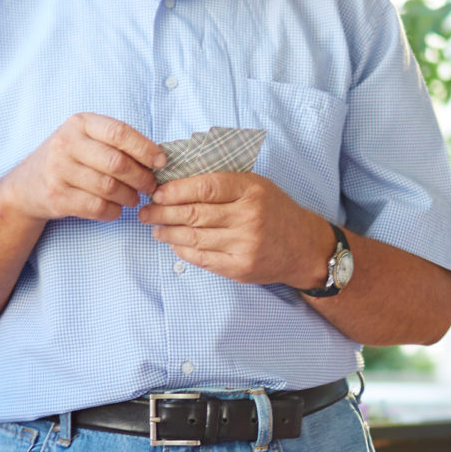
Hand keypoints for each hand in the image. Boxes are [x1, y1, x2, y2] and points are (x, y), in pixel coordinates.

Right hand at [5, 114, 161, 222]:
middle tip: (150, 186)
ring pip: (109, 188)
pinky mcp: (57, 196)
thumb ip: (115, 143)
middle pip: (117, 163)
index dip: (145, 149)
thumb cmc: (67, 160)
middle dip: (141, 178)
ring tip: (133, 198)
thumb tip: (158, 158)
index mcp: (79, 123)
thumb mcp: (85, 139)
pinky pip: (97, 207)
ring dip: (129, 197)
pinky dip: (114, 211)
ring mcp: (59, 170)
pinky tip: (115, 208)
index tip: (161, 162)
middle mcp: (66, 143)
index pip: (119, 132)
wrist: (26, 185)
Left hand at [143, 171, 327, 287]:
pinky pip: (203, 259)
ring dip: (168, 232)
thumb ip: (224, 183)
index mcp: (252, 190)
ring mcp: (245, 245)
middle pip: (194, 214)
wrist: (304, 247)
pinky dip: (183, 250)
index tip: (157, 192)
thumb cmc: (276, 211)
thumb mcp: (257, 186)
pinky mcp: (241, 268)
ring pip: (194, 238)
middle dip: (163, 212)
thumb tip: (178, 184)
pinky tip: (173, 243)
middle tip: (146, 212)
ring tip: (155, 228)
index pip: (205, 186)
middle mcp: (249, 217)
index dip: (175, 190)